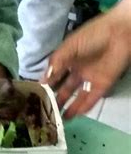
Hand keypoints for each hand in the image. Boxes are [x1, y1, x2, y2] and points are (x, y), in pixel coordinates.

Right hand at [42, 0, 130, 117]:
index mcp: (67, 59)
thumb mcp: (69, 47)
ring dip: (69, 107)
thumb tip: (42, 81)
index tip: (35, 98)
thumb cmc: (92, 35)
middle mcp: (77, 71)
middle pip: (64, 89)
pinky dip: (84, 106)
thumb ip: (56, 63)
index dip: (45, 86)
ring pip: (77, 97)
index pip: (53, 76)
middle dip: (56, 100)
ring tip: (59, 119)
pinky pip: (92, 98)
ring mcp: (90, 79)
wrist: (119, 33)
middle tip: (46, 112)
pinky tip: (75, 115)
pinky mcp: (102, 85)